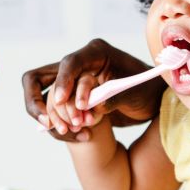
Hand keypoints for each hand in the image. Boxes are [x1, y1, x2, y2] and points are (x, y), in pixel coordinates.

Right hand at [21, 38, 162, 141]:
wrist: (150, 101)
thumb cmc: (146, 90)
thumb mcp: (135, 93)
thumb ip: (114, 98)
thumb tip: (95, 107)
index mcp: (95, 53)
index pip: (69, 63)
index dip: (62, 81)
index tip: (60, 101)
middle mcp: (78, 65)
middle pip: (39, 78)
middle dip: (40, 102)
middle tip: (53, 124)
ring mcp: (71, 82)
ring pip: (43, 98)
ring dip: (55, 118)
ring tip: (75, 131)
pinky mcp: (69, 99)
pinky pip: (54, 113)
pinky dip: (62, 126)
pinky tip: (82, 136)